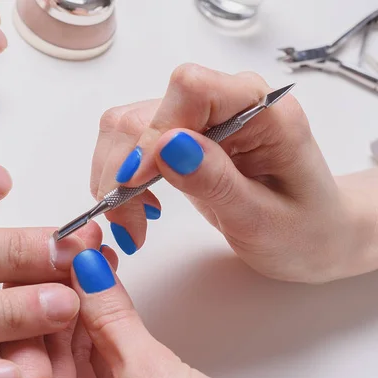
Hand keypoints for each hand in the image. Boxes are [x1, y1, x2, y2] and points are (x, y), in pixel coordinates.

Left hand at [1, 247, 237, 377]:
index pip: (19, 347)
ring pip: (70, 352)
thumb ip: (112, 317)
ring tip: (94, 260)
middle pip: (43, 346)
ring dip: (84, 306)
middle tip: (75, 249)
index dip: (35, 292)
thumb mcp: (149, 375)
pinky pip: (95, 363)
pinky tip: (106, 292)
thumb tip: (86, 270)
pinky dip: (102, 329)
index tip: (51, 253)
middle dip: (61, 292)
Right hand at [91, 63, 365, 282]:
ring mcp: (202, 119)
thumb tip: (166, 146)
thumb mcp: (264, 220)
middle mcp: (228, 104)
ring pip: (128, 127)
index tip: (138, 184)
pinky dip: (122, 180)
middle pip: (146, 111)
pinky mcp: (182, 137)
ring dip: (117, 177)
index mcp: (263, 111)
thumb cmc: (303, 230)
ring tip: (135, 222)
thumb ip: (216, 181)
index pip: (190, 89)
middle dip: (125, 169)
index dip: (154, 132)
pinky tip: (141, 208)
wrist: (312, 235)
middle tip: (129, 223)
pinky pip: (132, 145)